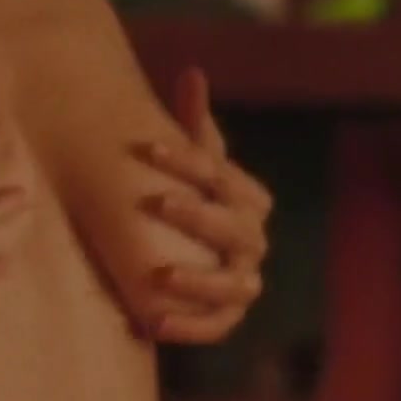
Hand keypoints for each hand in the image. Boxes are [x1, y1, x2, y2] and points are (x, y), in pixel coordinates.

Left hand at [126, 67, 269, 344]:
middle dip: (198, 217)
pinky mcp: (224, 318)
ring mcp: (242, 283)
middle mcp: (251, 243)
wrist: (183, 259)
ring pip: (234, 286)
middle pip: (234, 230)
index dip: (189, 162)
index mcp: (247, 201)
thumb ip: (194, 126)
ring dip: (200, 282)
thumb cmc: (186, 202)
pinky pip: (216, 328)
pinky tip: (154, 322)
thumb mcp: (191, 165)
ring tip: (161, 276)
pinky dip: (190, 328)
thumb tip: (192, 72)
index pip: (224, 176)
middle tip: (156, 203)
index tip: (149, 148)